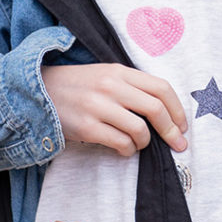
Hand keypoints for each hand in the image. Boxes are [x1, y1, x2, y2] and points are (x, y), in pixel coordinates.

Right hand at [41, 63, 188, 154]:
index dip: (177, 109)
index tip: (182, 126)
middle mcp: (111, 86)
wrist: (38, 91)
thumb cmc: (78, 86)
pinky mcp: (87, 127)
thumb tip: (165, 112)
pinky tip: (123, 148)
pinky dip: (128, 150)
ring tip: (138, 143)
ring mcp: (98, 107)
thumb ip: (132, 87)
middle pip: (155, 108)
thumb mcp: (106, 75)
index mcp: (119, 71)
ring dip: (145, 142)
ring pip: (139, 130)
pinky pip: (121, 143)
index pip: (161, 88)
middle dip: (171, 130)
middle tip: (177, 144)